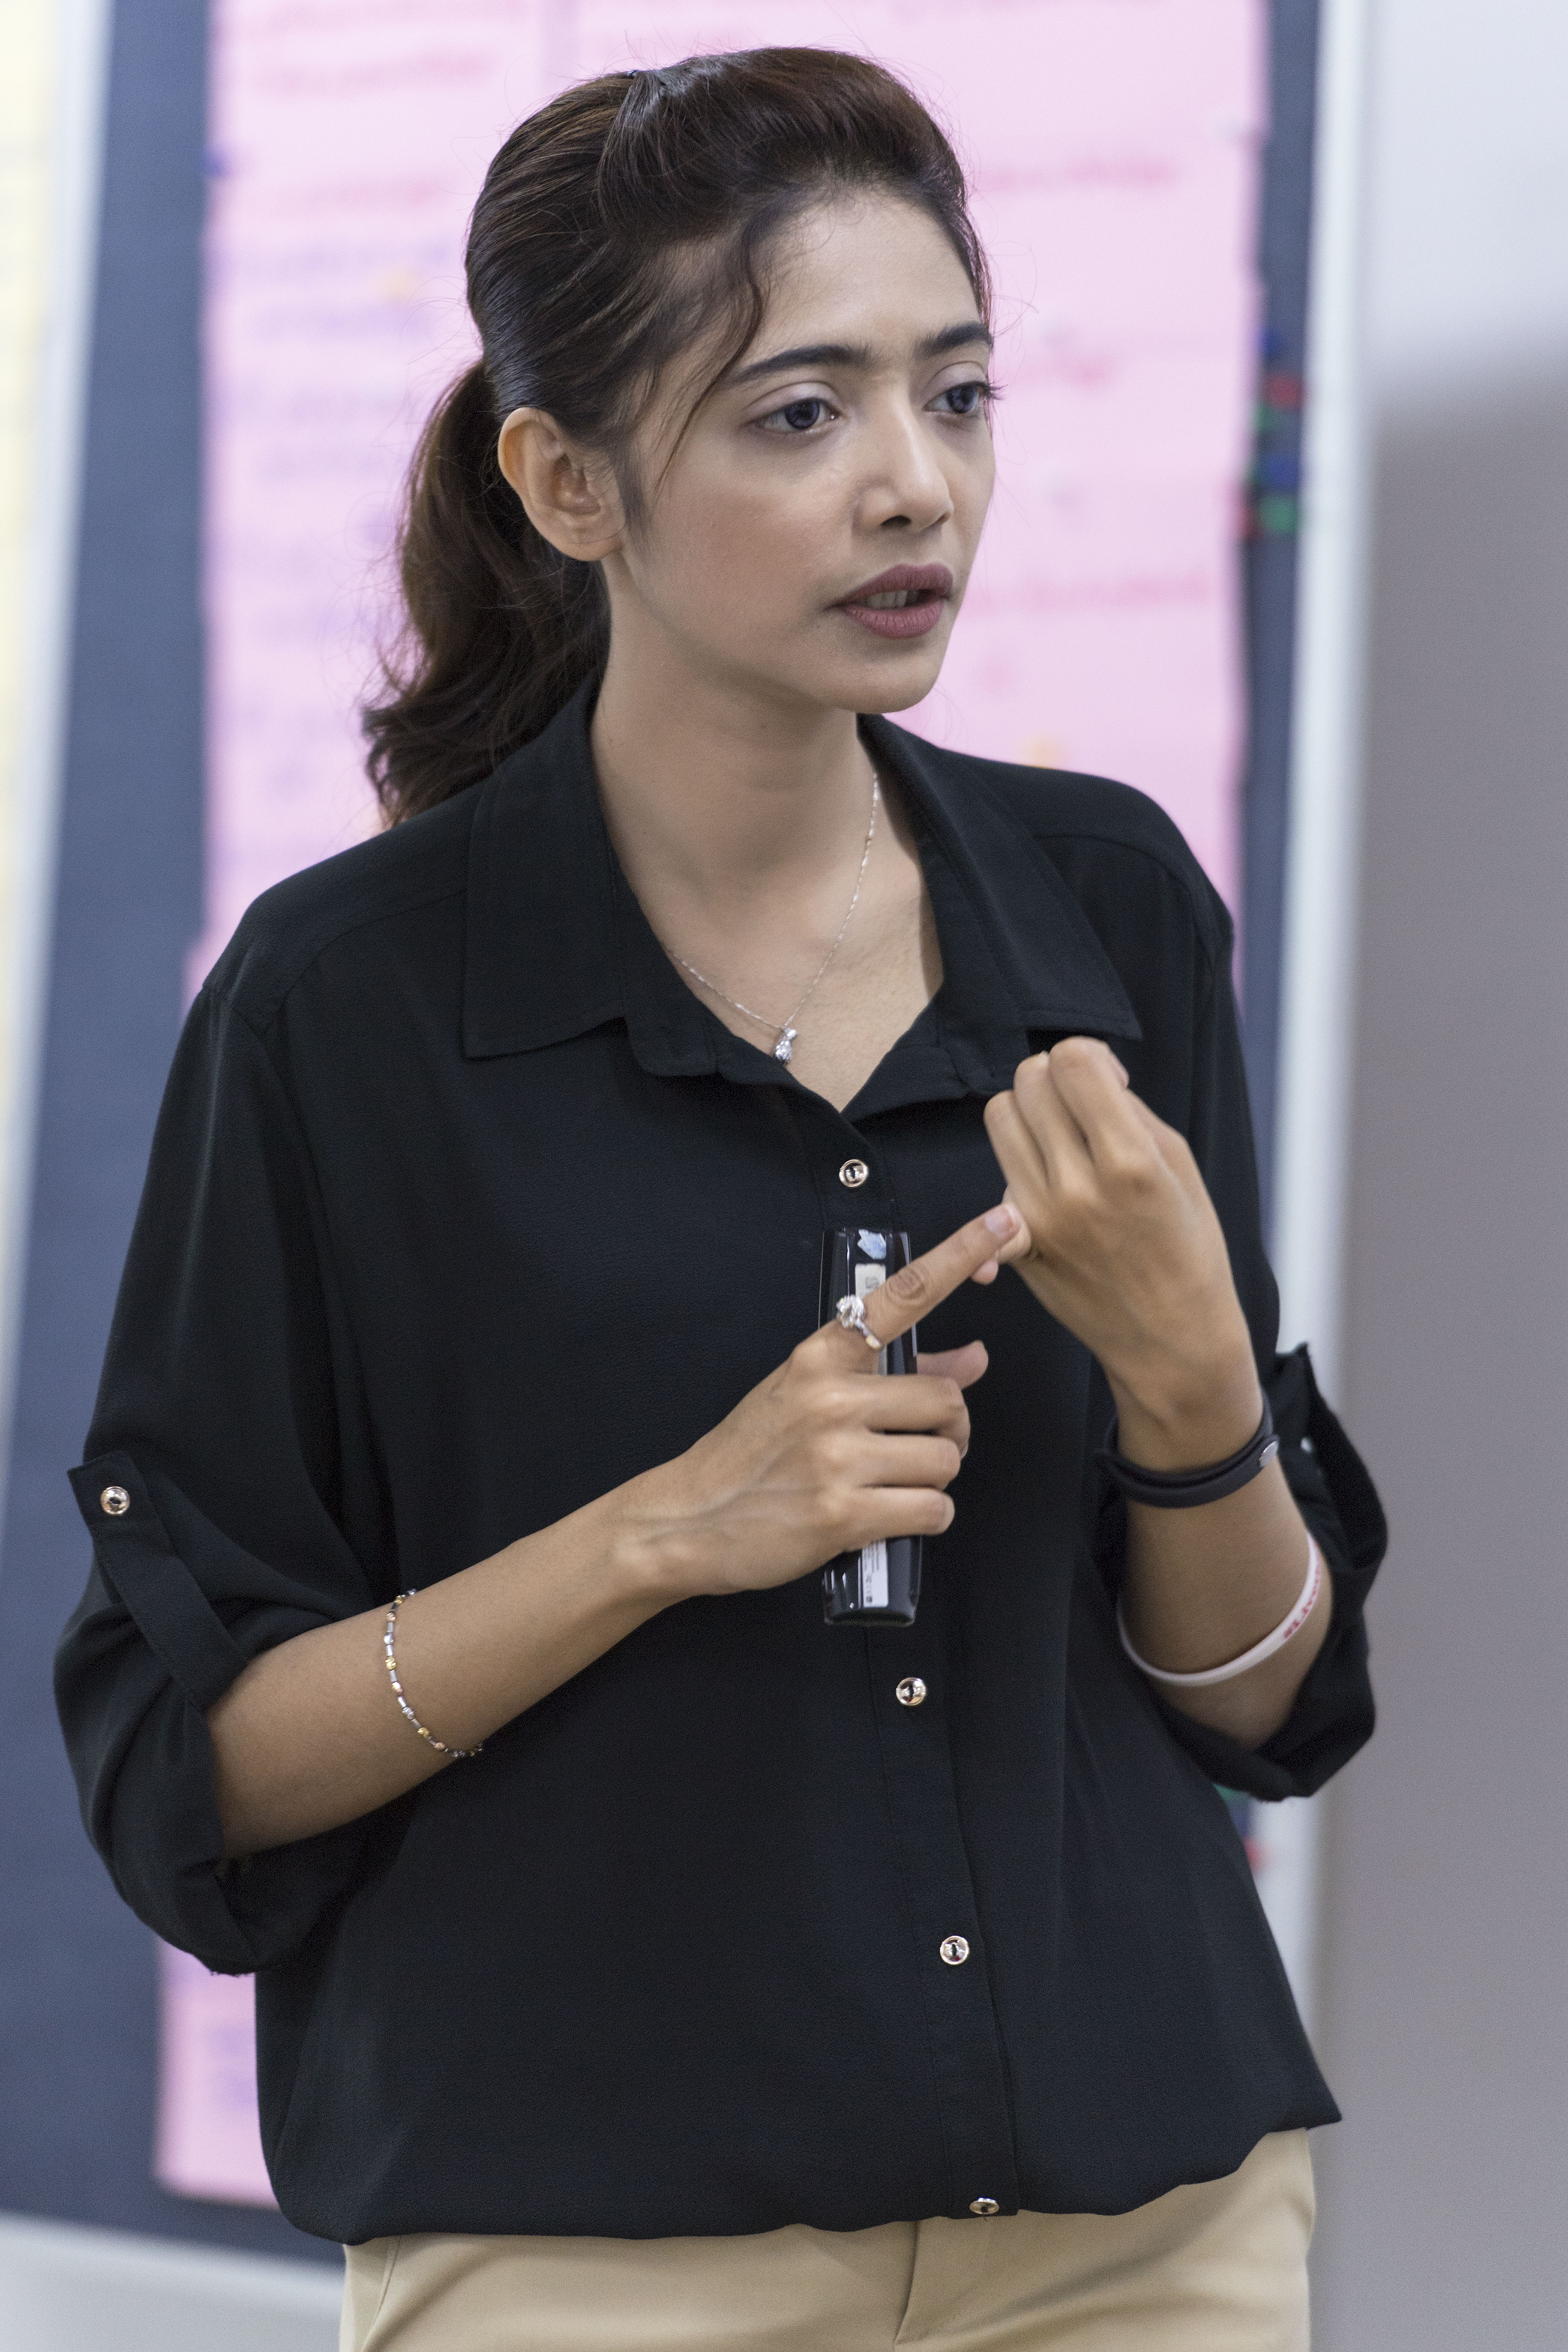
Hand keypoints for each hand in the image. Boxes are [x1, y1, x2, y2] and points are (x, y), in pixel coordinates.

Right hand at [628, 1204, 1020, 1598]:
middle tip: (917, 1447)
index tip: (1003, 1222)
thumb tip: (973, 1359)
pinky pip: (933, 1510)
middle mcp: (830, 1398)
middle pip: (947, 1400)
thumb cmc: (751, 1456)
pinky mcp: (844, 1514)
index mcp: (820, 1357)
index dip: (960, 1254)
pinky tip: (889, 1517)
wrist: (690, 1518)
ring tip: (892, 1485)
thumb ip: (892, 1372)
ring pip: (946, 1460)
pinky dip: (925, 1518)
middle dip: (948, 1432)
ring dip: (933, 1480)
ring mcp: (836, 1456)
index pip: (904, 1295)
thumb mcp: (807, 1395)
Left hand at [983, 1040, 1259, 1465]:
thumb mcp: (1180, 1165)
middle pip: (1028, 1082)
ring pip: (1000, 1119)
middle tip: (1081, 1110)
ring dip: (1029, 1117)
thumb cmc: (1188, 1249)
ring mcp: (1041, 1217)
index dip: (1087, 1058)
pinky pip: (995, 1183)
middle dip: (1055, 1081)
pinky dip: (1016, 1178)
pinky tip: (1044, 1192)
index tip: (1105, 1084)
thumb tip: (1090, 1073)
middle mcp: (1077, 1186)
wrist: (1172, 1339)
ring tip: (1063, 1144)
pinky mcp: (1019, 1245)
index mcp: (1129, 1160)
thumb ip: (1129, 1111)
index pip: (1071, 1060)